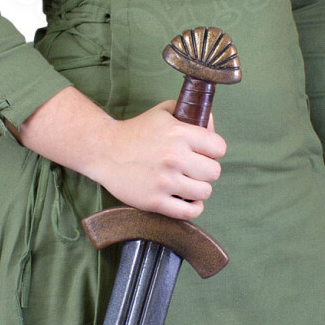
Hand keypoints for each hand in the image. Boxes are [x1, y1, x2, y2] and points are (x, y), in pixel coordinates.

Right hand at [89, 100, 225, 220]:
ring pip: (205, 192)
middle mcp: (175, 157)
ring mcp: (165, 181)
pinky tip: (187, 199)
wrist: (105, 150)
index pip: (219, 148)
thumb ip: (188, 112)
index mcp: (179, 133)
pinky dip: (193, 207)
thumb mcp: (163, 112)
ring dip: (198, 188)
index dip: (213, 150)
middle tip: (194, 168)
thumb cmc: (136, 130)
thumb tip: (210, 124)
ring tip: (187, 182)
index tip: (204, 153)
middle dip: (206, 170)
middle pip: (214, 172)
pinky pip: (189, 211)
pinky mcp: (156, 201)